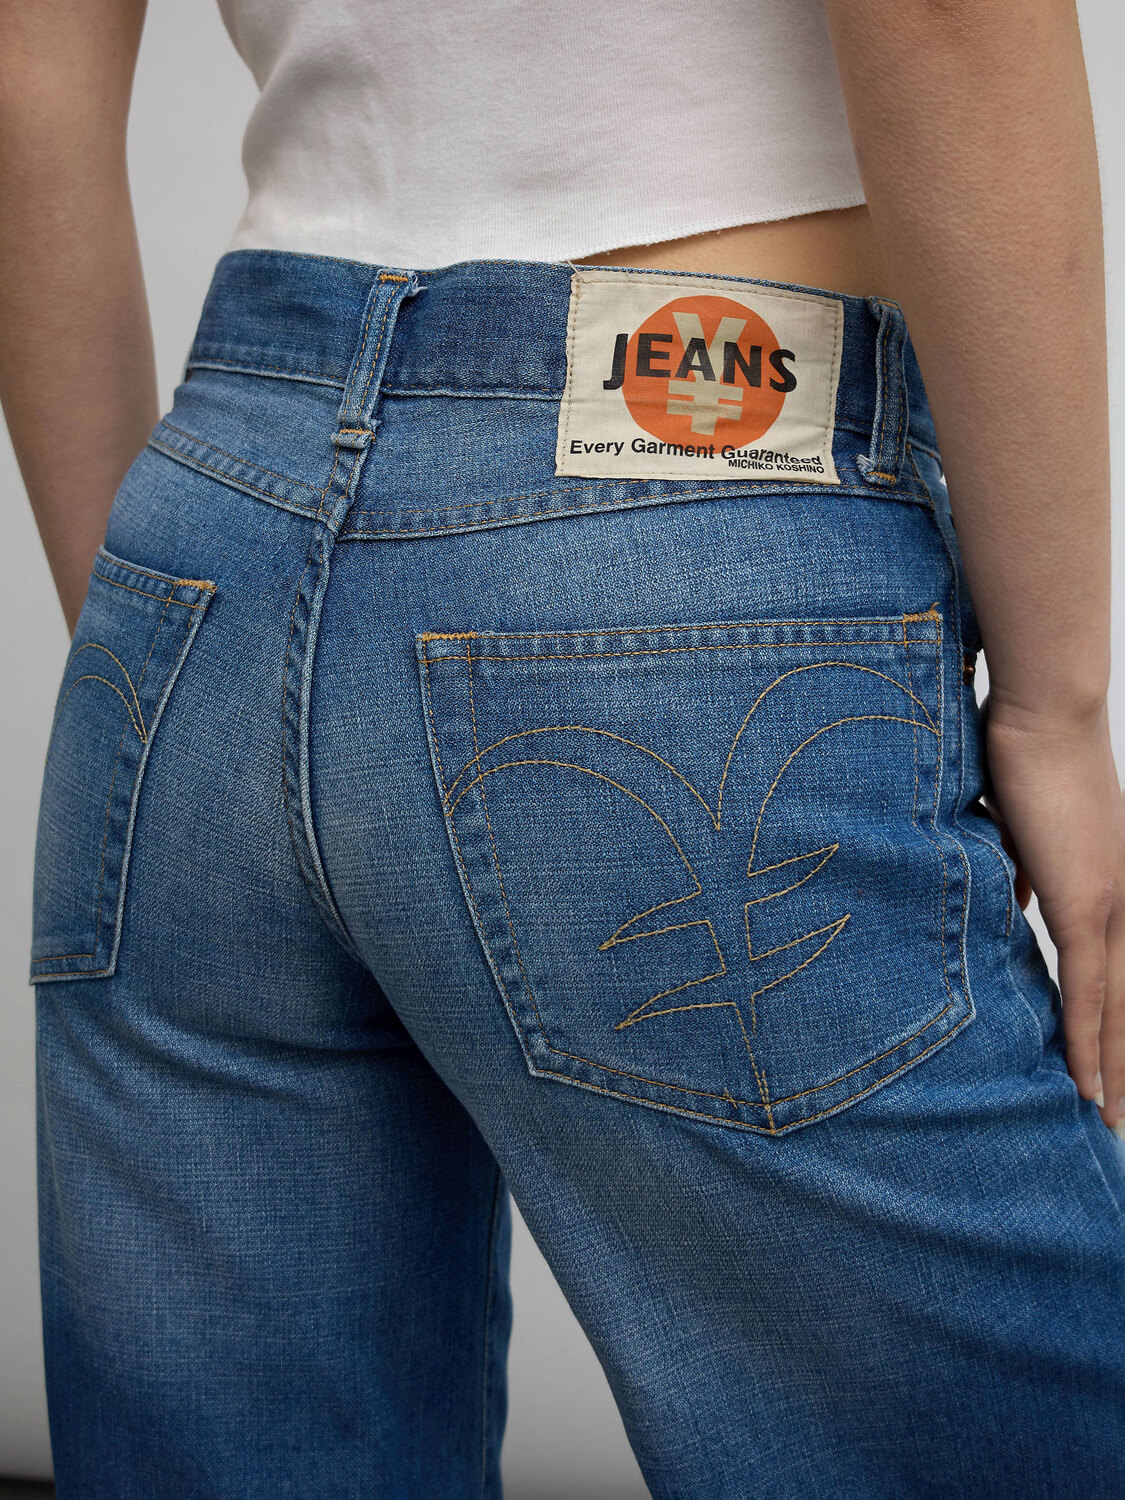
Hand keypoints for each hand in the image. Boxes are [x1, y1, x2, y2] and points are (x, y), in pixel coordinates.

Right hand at [984, 699, 1124, 1128]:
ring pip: (1124, 1011)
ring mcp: (1115, 906)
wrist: (1045, 715)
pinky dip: (1092, 1045)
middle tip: (1122, 1119)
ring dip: (1119, 1072)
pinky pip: (1091, 991)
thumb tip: (1017, 902)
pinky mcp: (1087, 905)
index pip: (1121, 974)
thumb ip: (1026, 873)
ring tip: (1114, 1122)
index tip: (1113, 1067)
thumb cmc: (1028, 756)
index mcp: (1116, 884)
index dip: (1119, 1026)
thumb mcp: (1024, 831)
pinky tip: (1090, 1086)